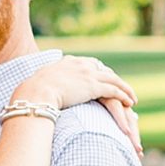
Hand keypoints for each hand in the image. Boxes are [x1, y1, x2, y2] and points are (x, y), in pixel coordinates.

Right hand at [15, 56, 143, 154]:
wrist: (35, 93)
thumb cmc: (32, 92)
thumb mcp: (38, 83)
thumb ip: (44, 83)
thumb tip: (36, 89)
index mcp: (68, 62)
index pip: (89, 65)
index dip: (98, 73)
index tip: (104, 79)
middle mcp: (80, 65)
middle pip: (103, 71)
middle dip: (114, 80)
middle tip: (122, 89)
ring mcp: (88, 74)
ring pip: (113, 80)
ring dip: (124, 89)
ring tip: (132, 98)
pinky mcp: (93, 86)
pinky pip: (114, 90)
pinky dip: (124, 95)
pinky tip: (130, 102)